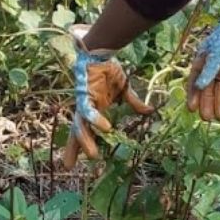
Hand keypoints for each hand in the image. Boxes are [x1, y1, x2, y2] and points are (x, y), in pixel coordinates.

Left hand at [60, 24, 153, 169]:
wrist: (100, 52)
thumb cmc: (109, 70)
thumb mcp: (123, 90)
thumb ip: (133, 103)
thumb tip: (149, 112)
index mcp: (92, 109)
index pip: (84, 130)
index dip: (79, 145)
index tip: (74, 162)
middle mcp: (85, 108)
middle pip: (77, 131)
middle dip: (74, 148)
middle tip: (69, 166)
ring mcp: (84, 102)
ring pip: (81, 125)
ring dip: (85, 140)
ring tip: (93, 156)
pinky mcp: (85, 93)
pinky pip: (89, 109)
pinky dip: (96, 118)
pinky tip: (105, 128)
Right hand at [186, 0, 219, 121]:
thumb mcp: (218, 54)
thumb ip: (210, 71)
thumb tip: (199, 86)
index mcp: (202, 60)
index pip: (195, 80)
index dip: (193, 95)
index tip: (192, 109)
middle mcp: (211, 66)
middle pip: (207, 88)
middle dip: (207, 103)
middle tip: (207, 118)